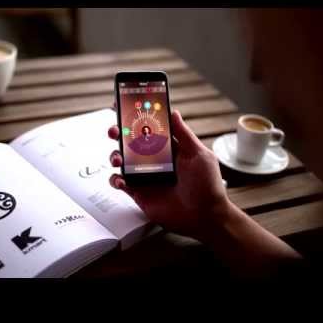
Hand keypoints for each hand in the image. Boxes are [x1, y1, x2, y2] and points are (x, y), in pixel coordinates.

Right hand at [108, 110, 300, 274]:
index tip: (123, 106)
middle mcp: (155, 160)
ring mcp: (146, 176)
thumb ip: (183, 133)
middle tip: (115, 131)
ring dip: (115, 156)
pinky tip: (121, 178)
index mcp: (169, 148)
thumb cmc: (208, 185)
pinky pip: (121, 183)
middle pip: (131, 143)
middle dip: (119, 134)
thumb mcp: (198, 154)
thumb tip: (173, 111)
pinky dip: (116, 179)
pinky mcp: (139, 193)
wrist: (205, 217)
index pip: (149, 129)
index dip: (136, 118)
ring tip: (118, 158)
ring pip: (122, 161)